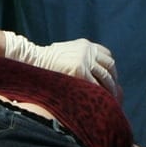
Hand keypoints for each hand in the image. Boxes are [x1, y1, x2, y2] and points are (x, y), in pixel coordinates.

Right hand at [4, 31, 119, 97]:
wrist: (32, 61)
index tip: (110, 78)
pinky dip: (99, 94)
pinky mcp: (79, 70)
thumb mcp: (64, 53)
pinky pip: (95, 85)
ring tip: (111, 100)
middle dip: (113, 79)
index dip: (109, 67)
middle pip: (109, 65)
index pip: (106, 54)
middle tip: (114, 92)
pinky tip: (100, 102)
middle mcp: (87, 50)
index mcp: (85, 44)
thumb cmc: (44, 62)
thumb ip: (77, 57)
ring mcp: (84, 59)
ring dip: (110, 89)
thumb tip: (87, 70)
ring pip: (105, 76)